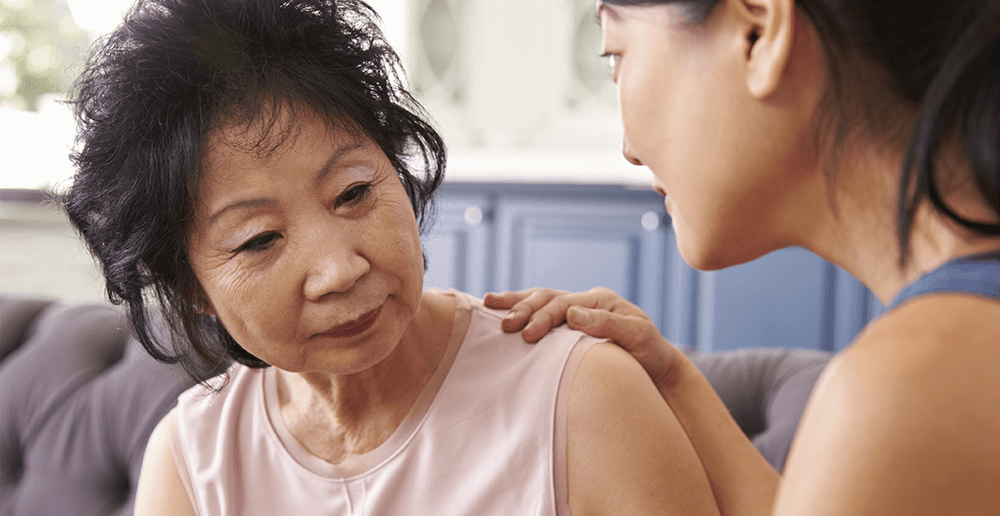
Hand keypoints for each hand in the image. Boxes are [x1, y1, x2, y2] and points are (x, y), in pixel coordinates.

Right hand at [484, 287, 684, 390]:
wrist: (658, 368)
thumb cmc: (650, 354)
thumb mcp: (637, 337)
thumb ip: (607, 324)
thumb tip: (572, 314)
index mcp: (600, 300)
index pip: (564, 304)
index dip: (544, 317)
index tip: (528, 335)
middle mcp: (586, 301)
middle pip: (547, 297)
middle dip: (523, 308)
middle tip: (504, 325)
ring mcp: (577, 311)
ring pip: (540, 299)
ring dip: (515, 302)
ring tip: (489, 304)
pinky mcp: (570, 325)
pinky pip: (542, 312)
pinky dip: (521, 309)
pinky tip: (500, 312)